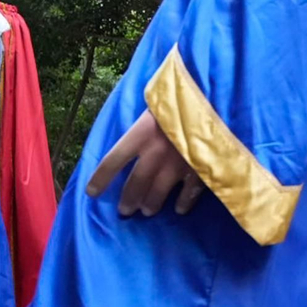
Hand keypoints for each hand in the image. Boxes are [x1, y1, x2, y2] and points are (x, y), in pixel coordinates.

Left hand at [87, 110, 206, 217]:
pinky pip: (189, 192)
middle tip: (125, 210)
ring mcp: (179, 163)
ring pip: (159, 191)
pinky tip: (179, 209)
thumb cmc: (181, 98)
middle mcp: (156, 152)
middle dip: (128, 199)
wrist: (215, 96)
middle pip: (136, 182)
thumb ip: (144, 126)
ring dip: (151, 204)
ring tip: (148, 210)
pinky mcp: (200, 168)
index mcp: (140, 134)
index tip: (91, 193)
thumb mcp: (155, 107)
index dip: (100, 179)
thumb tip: (134, 141)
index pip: (112, 161)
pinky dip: (183, 202)